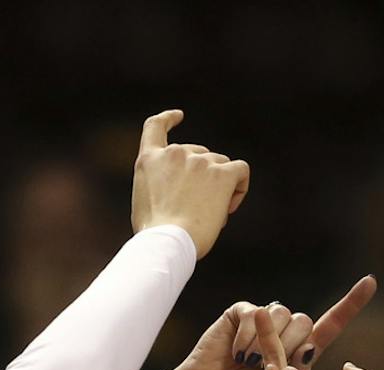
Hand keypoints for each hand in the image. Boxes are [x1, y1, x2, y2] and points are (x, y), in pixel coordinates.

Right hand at [130, 110, 249, 259]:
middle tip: (201, 209)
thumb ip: (158, 186)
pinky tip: (230, 204)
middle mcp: (175, 154)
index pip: (156, 127)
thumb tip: (182, 193)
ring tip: (214, 214)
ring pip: (221, 164)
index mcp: (149, 159)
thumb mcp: (143, 202)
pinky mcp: (221, 174)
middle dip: (203, 177)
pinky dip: (240, 186)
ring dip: (221, 186)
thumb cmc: (155, 235)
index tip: (179, 115)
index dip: (168, 119)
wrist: (168, 240)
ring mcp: (199, 161)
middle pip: (198, 154)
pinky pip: (240, 170)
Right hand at [171, 275, 378, 369]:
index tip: (372, 282)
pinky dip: (247, 338)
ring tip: (249, 362)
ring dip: (265, 345)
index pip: (332, 322)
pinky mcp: (242, 310)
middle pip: (305, 322)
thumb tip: (316, 350)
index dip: (352, 303)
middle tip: (266, 368)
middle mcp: (286, 328)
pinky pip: (256, 314)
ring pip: (283, 315)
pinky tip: (237, 352)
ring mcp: (264, 316)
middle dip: (288, 349)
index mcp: (303, 347)